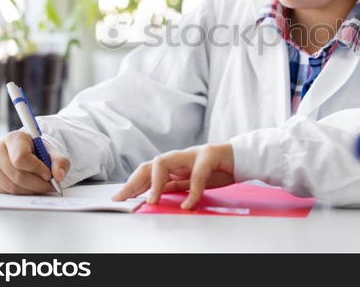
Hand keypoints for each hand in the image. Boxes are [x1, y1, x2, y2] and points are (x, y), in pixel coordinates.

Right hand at [0, 130, 70, 194]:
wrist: (25, 154)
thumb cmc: (38, 152)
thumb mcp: (52, 153)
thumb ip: (60, 162)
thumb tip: (59, 176)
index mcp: (13, 138)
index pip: (21, 158)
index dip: (37, 169)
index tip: (49, 175)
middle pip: (17, 175)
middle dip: (37, 184)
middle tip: (50, 187)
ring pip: (11, 187)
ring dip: (30, 191)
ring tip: (41, 187)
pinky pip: (5, 192)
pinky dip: (20, 194)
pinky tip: (29, 188)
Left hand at [111, 143, 234, 208]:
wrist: (240, 158)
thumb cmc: (216, 169)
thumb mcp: (191, 182)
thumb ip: (174, 186)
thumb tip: (153, 196)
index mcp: (175, 163)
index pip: (147, 170)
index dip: (132, 183)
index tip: (119, 198)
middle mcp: (180, 156)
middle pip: (150, 165)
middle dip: (135, 181)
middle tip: (124, 198)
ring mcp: (192, 154)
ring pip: (165, 163)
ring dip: (156, 183)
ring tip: (151, 200)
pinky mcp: (208, 156)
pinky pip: (197, 175)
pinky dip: (192, 191)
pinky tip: (188, 205)